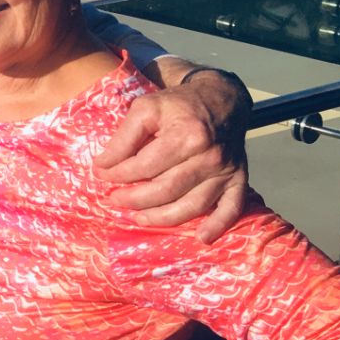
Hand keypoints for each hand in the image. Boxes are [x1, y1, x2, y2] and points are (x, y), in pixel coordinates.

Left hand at [93, 69, 249, 242]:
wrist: (220, 101)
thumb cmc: (177, 105)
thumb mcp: (145, 108)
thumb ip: (124, 137)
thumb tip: (104, 165)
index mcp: (187, 135)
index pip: (145, 165)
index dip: (119, 173)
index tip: (101, 174)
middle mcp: (209, 156)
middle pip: (167, 189)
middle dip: (136, 199)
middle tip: (116, 200)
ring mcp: (226, 171)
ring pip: (193, 205)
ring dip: (164, 218)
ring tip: (140, 218)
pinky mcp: (238, 179)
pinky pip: (231, 208)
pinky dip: (218, 225)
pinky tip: (202, 238)